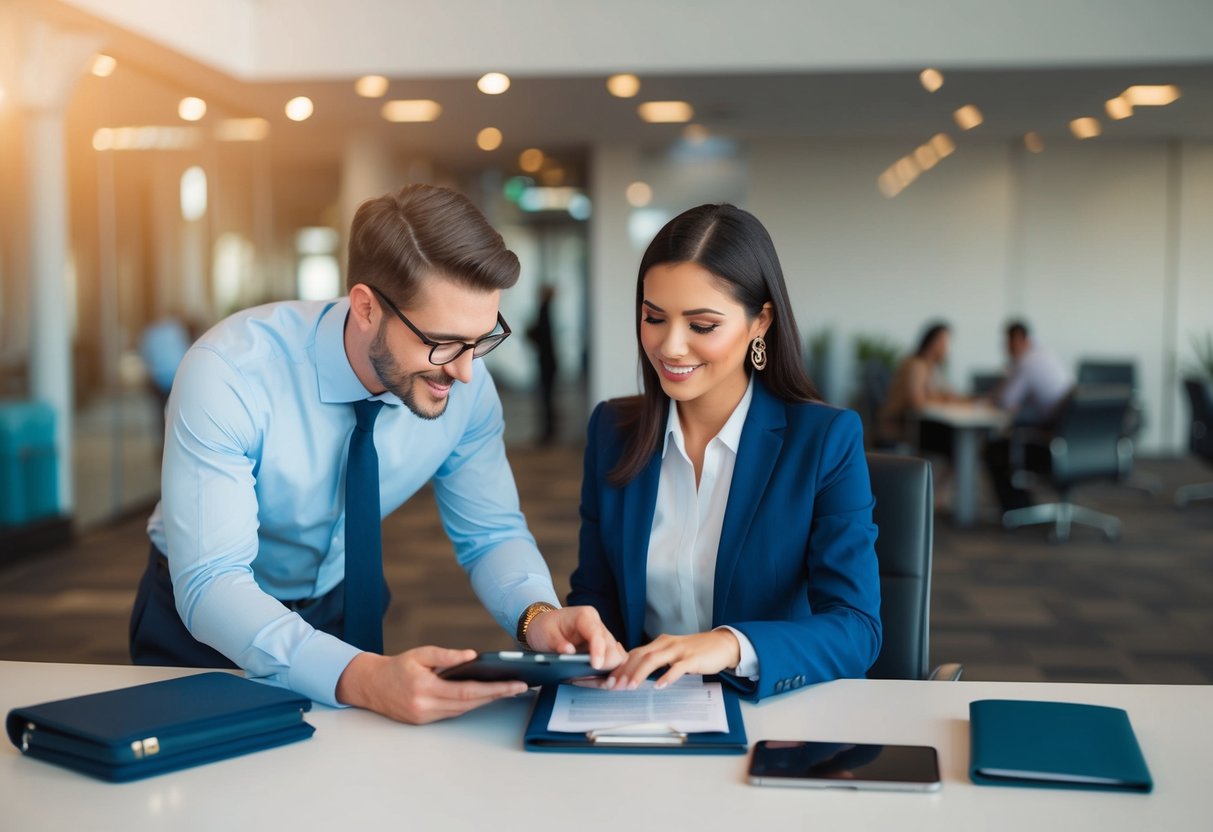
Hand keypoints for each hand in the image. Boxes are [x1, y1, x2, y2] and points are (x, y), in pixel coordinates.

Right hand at [335, 647, 526, 723]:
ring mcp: (424, 717)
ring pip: (463, 710)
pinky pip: (453, 713)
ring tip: (509, 690)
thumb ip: (446, 655)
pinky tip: (485, 697)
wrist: (370, 685)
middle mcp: (425, 707)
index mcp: (425, 688)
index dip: (494, 689)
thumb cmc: (396, 666)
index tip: (514, 684)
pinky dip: (470, 705)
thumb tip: (473, 656)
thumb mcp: (420, 654)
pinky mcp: (423, 722)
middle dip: (497, 695)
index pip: (467, 691)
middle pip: (469, 703)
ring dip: (487, 702)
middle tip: (520, 687)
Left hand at [523, 605, 625, 670]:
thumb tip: (569, 652)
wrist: (545, 626)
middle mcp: (598, 626)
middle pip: (612, 648)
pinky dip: (605, 673)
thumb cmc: (546, 627)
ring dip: (607, 671)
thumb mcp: (545, 633)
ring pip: (616, 657)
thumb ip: (557, 642)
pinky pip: (611, 663)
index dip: (598, 650)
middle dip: (606, 665)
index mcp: (585, 616)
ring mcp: (602, 638)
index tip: (595, 665)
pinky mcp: (603, 649)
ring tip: (588, 681)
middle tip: (590, 680)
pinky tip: (591, 680)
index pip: (597, 633)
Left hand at [608, 630, 740, 690]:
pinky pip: (677, 667)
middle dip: (624, 671)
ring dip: (639, 674)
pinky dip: (666, 677)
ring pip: (654, 660)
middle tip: (613, 686)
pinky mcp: (692, 658)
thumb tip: (636, 673)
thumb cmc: (696, 651)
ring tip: (630, 687)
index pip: (634, 653)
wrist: (722, 644)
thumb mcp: (673, 652)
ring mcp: (679, 650)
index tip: (609, 680)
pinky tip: (659, 686)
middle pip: (640, 656)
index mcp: (660, 643)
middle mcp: (666, 644)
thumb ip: (657, 659)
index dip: (620, 666)